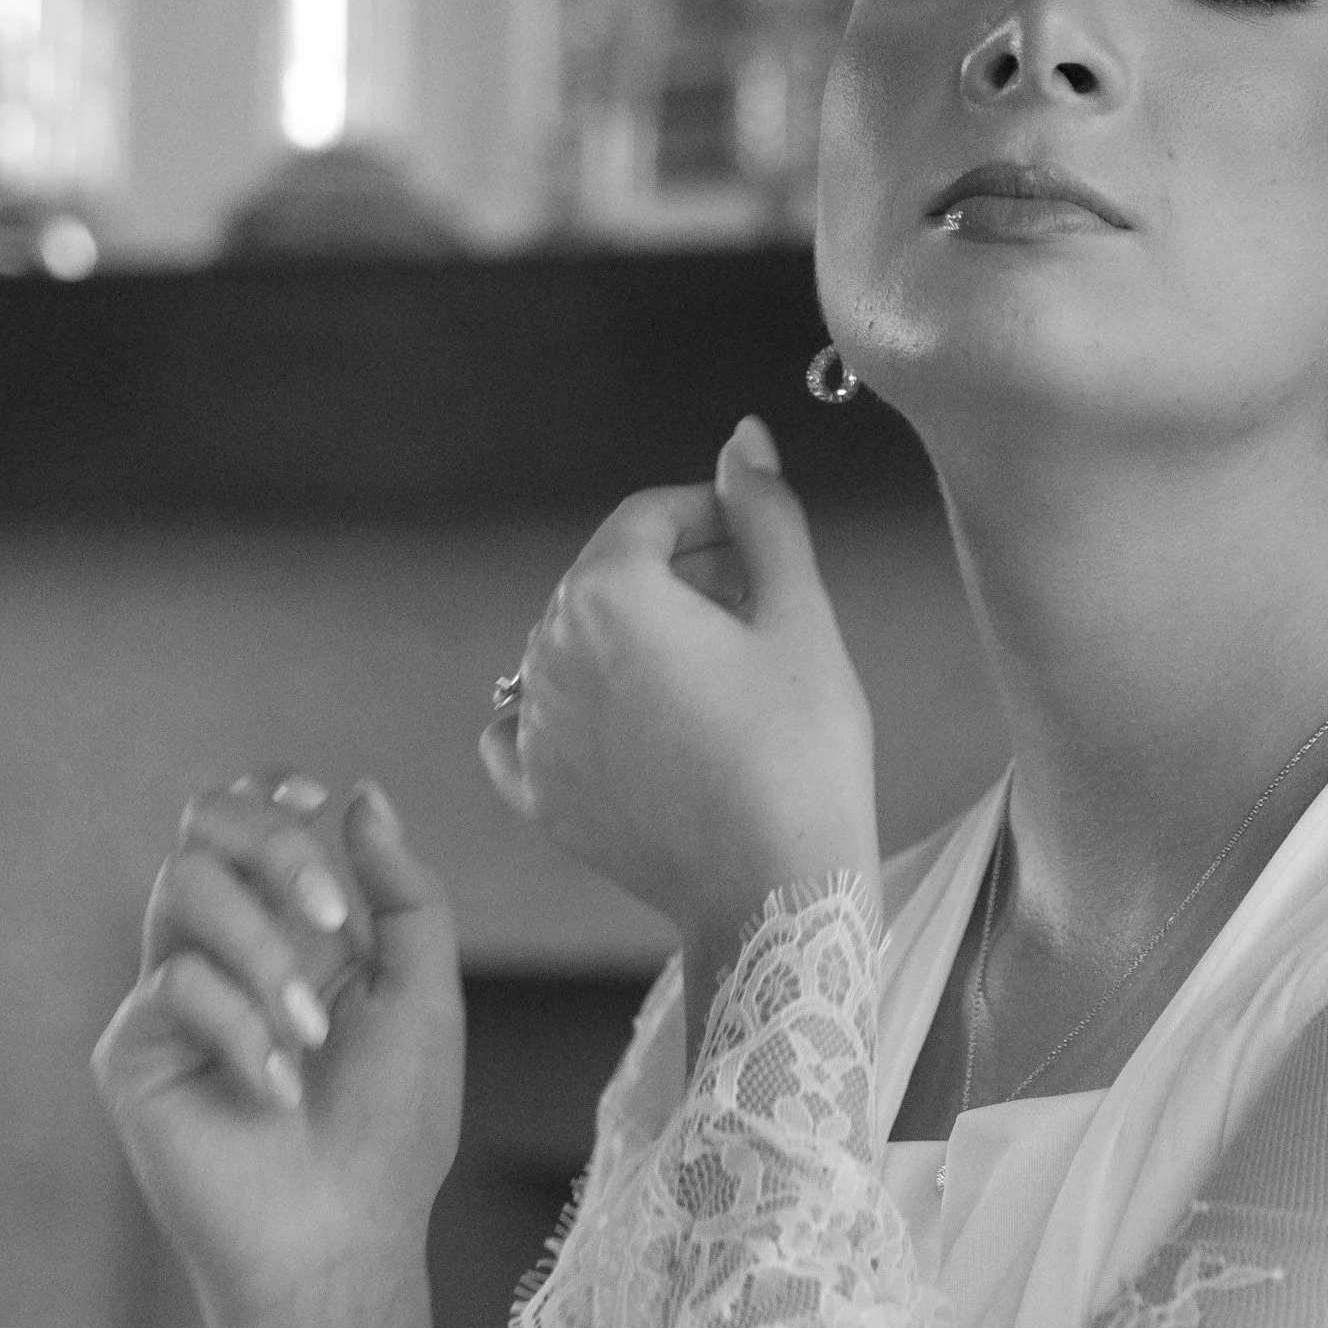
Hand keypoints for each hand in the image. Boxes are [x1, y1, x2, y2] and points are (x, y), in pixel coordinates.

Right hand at [93, 774, 463, 1327]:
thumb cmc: (391, 1132)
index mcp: (293, 933)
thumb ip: (403, 895)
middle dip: (272, 846)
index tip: (311, 792)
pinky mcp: (134, 1050)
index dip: (267, 791)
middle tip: (329, 916)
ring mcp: (173, 999)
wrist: (344, 1238)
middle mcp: (225, 953)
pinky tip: (277, 1093)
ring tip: (311, 1035)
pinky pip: (173, 984)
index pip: (249, 825)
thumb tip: (363, 795)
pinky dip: (240, 1029)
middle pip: (204, 829)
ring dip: (265, 951)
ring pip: (184, 888)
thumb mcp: (425, 998)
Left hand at [481, 419, 878, 955]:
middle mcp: (549, 652)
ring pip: (572, 648)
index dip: (713, 515)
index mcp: (609, 593)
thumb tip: (744, 437)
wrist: (775, 889)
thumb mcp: (800, 619)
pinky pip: (527, 727)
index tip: (761, 543)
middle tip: (752, 611)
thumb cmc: (799, 752)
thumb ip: (765, 516)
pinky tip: (621, 725)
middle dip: (676, 578)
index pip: (649, 516)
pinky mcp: (538, 794)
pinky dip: (569, 712)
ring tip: (711, 676)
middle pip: (608, 578)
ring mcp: (535, 729)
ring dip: (632, 642)